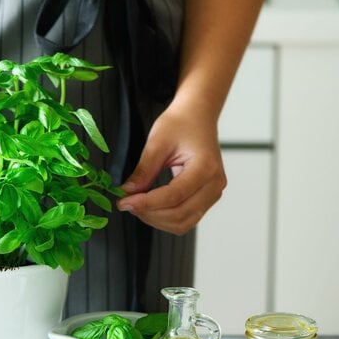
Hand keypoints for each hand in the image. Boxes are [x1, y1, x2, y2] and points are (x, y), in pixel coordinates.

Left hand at [115, 103, 226, 235]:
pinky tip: (149, 206)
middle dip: (149, 213)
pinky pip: (185, 219)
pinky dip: (165, 218)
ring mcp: (213, 193)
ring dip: (156, 219)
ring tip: (136, 204)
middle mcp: (215, 184)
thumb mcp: (157, 142)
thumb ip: (144, 170)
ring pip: (183, 222)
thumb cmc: (181, 123)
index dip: (146, 203)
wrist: (197, 116)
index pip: (174, 196)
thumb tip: (128, 193)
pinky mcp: (206, 198)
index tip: (123, 202)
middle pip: (179, 214)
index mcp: (206, 167)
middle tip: (126, 203)